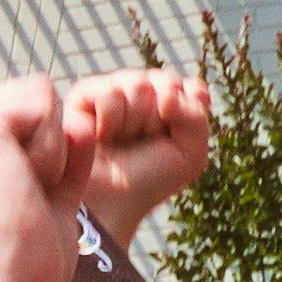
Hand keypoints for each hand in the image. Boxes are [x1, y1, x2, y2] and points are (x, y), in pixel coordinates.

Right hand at [60, 67, 217, 232]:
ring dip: (133, 122)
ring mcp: (116, 90)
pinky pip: (109, 92)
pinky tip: (102, 136)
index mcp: (173, 102)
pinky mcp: (85, 95)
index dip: (186, 113)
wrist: (110, 200)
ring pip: (137, 85)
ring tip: (120, 141)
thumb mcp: (191, 154)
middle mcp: (145, 92)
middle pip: (166, 81)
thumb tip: (165, 93)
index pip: (191, 87)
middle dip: (158, 119)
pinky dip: (110, 119)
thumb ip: (196, 115)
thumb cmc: (150, 179)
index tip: (174, 139)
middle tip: (143, 142)